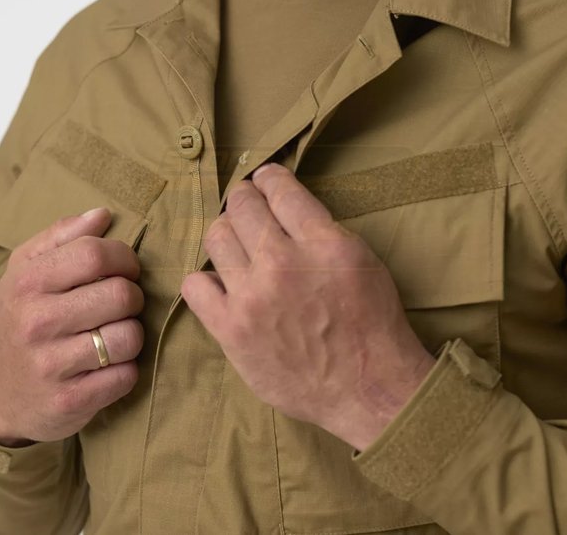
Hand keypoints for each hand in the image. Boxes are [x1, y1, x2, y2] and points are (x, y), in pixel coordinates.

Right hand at [0, 208, 143, 446]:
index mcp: (29, 283)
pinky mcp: (70, 402)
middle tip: (121, 303)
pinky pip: (127, 375)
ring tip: (115, 333)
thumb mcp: (27, 270)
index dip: (124, 258)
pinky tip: (109, 365)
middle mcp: (37, 323)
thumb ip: (64, 236)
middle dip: (132, 297)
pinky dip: (127, 369)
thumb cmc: (21, 317)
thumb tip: (103, 214)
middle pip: (121, 295)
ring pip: (129, 337)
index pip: (96, 254)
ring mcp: (52, 366)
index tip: (125, 269)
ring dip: (132, 334)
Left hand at [182, 164, 434, 450]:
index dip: (269, 178)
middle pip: (241, 206)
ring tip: (236, 243)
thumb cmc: (372, 323)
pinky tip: (222, 284)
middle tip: (248, 205)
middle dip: (244, 198)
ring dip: (226, 233)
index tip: (265, 179)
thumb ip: (320, 230)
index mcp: (322, 243)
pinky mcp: (231, 330)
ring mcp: (252, 298)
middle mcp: (282, 264)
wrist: (367, 388)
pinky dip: (206, 279)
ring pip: (216, 238)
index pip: (279, 190)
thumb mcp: (361, 260)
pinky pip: (194, 286)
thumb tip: (283, 207)